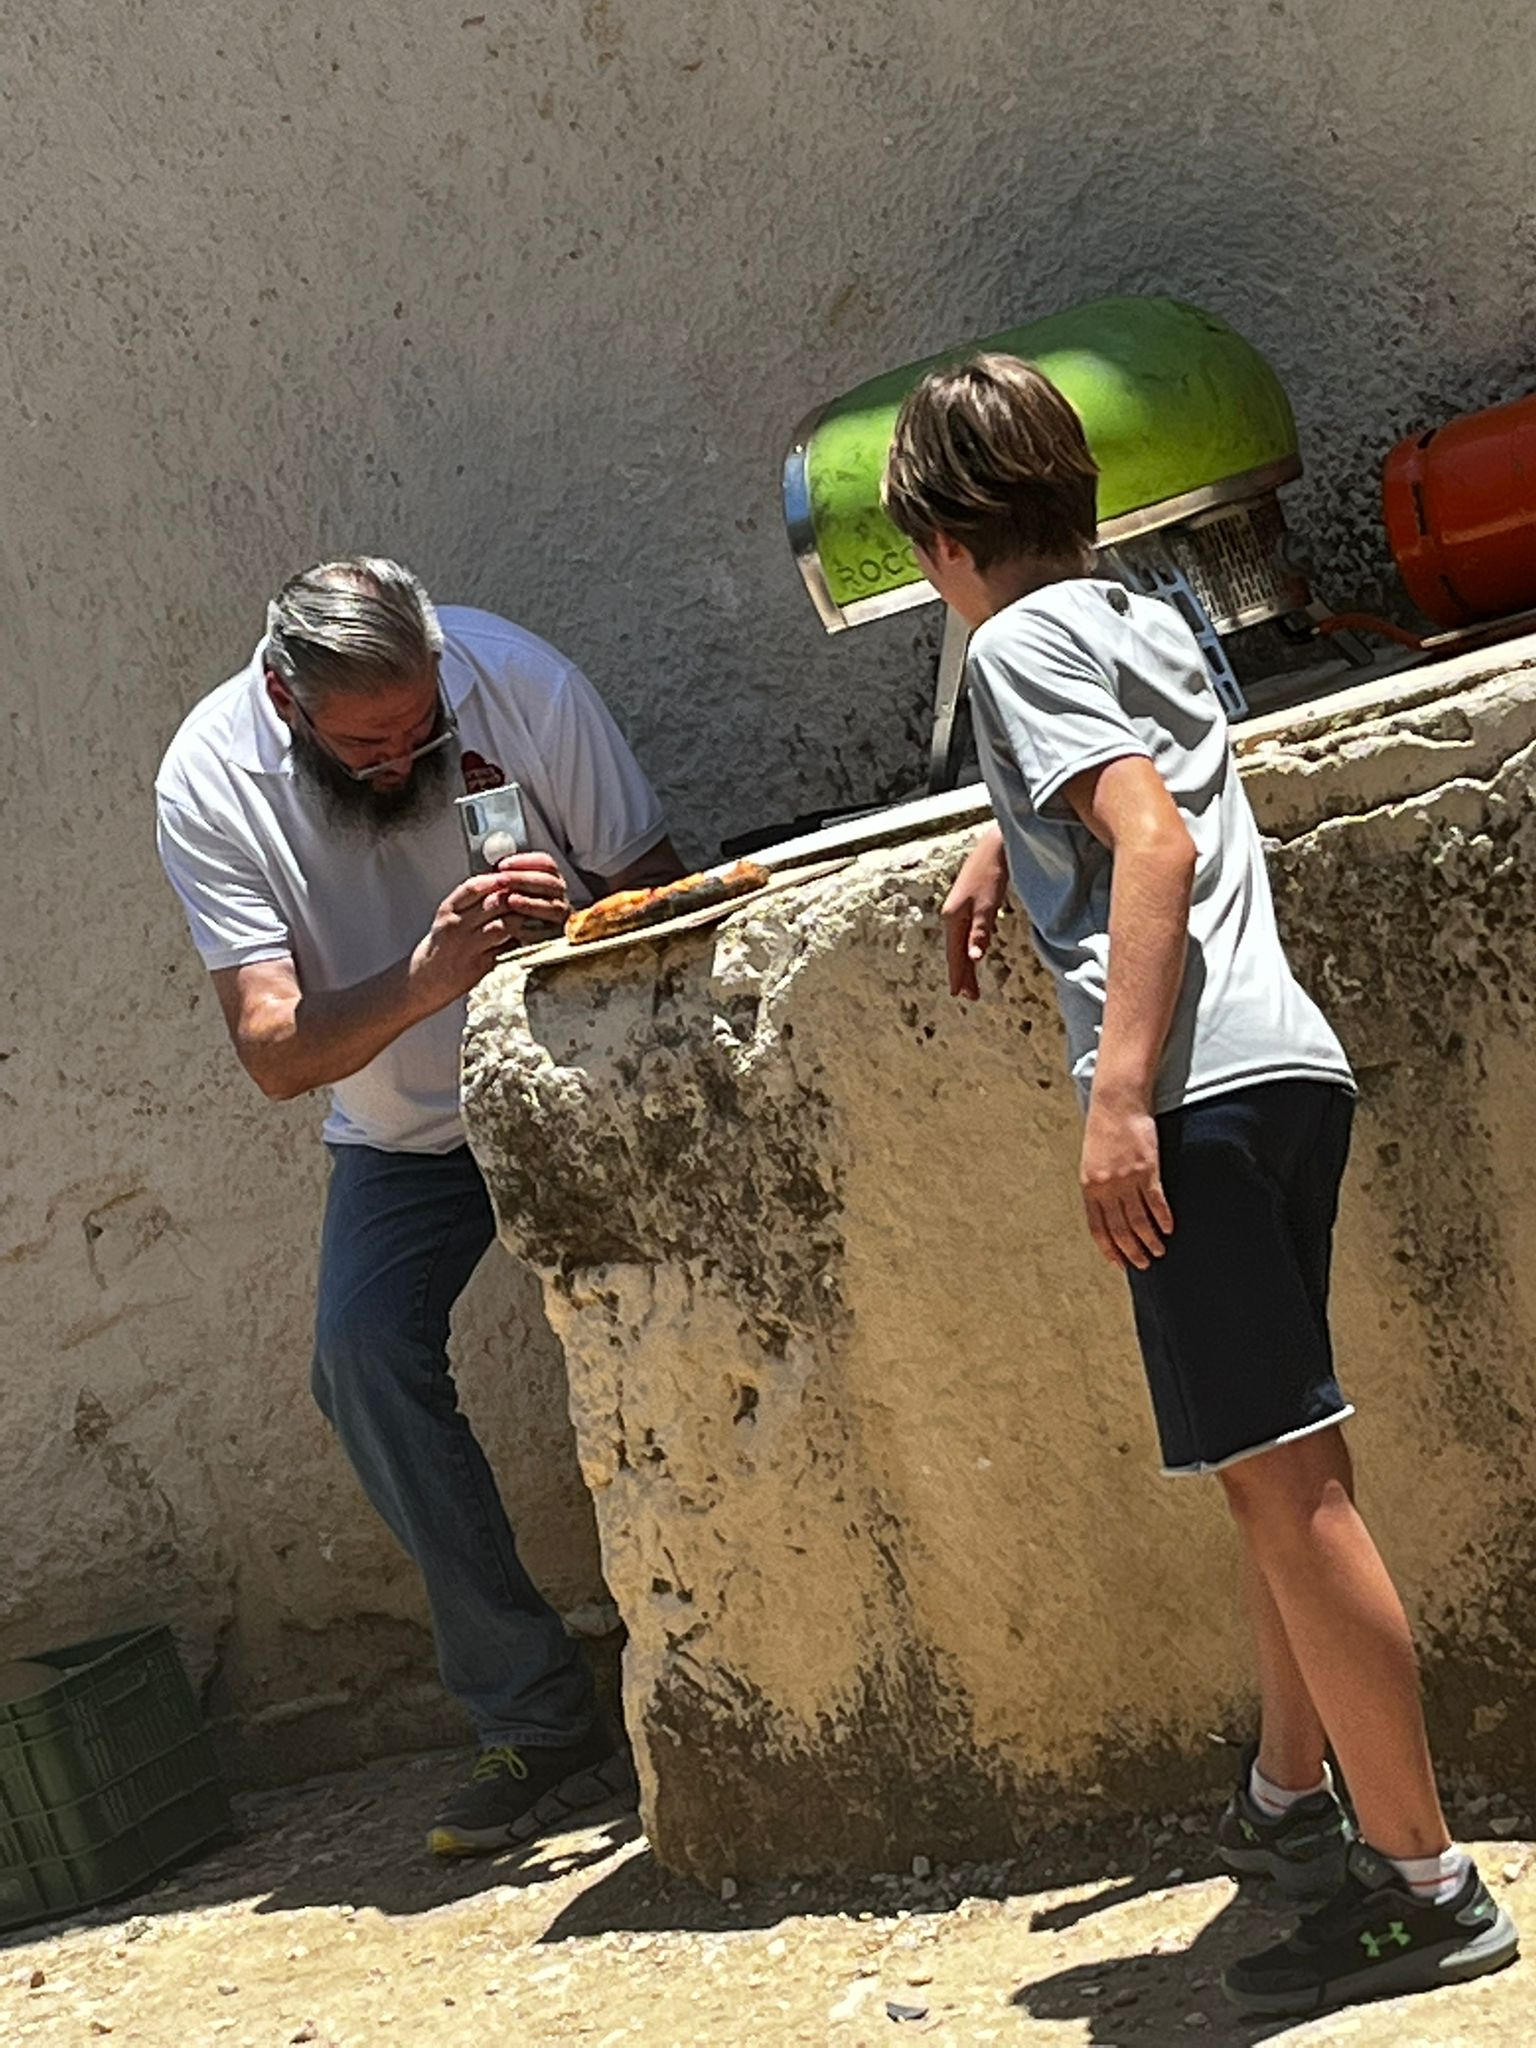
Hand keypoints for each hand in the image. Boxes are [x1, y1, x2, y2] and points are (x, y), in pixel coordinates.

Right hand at [408, 872, 531, 1009]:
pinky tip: (533, 936)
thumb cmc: (442, 946)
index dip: (498, 880)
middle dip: (517, 897)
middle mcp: (456, 926)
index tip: (516, 876)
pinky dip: (522, 941)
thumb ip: (473, 902)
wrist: (424, 979)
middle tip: (536, 894)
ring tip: (538, 914)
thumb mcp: (450, 917)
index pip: (475, 887)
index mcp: (449, 910)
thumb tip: (505, 885)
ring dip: (523, 919)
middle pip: (493, 903)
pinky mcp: (479, 965)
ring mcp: (468, 946)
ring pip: (502, 925)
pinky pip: (506, 949)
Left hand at [490, 850, 569, 939]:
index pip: (546, 865)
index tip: (502, 865)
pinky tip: (513, 925)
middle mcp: (559, 899)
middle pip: (551, 883)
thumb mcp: (503, 896)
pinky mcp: (555, 941)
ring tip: (510, 900)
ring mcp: (560, 920)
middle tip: (502, 880)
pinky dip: (531, 928)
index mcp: (549, 883)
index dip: (526, 861)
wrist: (499, 950)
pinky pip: (549, 933)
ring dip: (531, 902)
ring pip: (554, 907)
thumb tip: (498, 868)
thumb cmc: (502, 918)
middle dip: (525, 879)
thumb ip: (505, 880)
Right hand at [942, 824, 1009, 998]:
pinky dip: (970, 948)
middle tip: (970, 996)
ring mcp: (960, 910)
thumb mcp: (986, 906)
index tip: (959, 995)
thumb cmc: (991, 874)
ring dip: (966, 963)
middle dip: (962, 974)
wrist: (995, 847)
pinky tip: (975, 952)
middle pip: (956, 952)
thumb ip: (980, 933)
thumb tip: (973, 959)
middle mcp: (952, 916)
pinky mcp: (969, 905)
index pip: (955, 954)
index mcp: (953, 918)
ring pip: (961, 944)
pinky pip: (967, 934)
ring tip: (971, 982)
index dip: (958, 975)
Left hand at [1080, 1094, 1172, 1270]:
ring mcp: (1127, 1180)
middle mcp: (1106, 1188)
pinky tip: (1169, 1229)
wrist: (1117, 1105)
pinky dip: (1163, 1219)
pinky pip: (1156, 1202)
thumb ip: (1098, 1188)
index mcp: (1089, 1188)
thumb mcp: (1091, 1163)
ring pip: (1139, 1221)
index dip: (1109, 1249)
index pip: (1098, 1229)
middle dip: (1132, 1251)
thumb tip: (1109, 1212)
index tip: (1119, 1263)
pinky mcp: (1147, 1170)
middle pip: (1120, 1230)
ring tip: (1158, 1251)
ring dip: (1150, 1240)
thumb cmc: (1104, 1132)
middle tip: (1143, 1264)